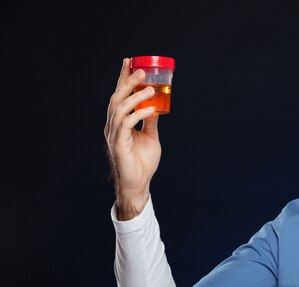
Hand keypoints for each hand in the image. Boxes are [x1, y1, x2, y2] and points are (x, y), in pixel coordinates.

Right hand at [104, 58, 160, 219]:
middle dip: (127, 81)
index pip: (120, 95)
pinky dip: (138, 114)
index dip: (122, 78)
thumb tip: (157, 104)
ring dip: (135, 96)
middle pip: (117, 98)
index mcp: (119, 122)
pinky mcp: (118, 144)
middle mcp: (113, 125)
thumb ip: (150, 121)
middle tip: (140, 69)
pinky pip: (126, 124)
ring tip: (150, 88)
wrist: (138, 184)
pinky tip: (150, 110)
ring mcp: (114, 134)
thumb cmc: (143, 162)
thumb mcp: (150, 136)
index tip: (129, 61)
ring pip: (119, 108)